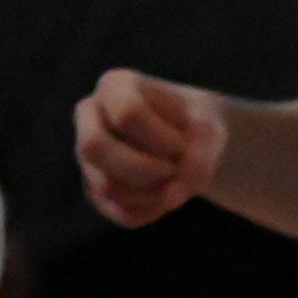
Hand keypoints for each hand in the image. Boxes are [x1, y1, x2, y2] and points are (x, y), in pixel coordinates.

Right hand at [74, 68, 228, 226]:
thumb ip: (199, 159)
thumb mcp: (210, 134)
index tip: (183, 143)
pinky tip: (167, 196)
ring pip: (106, 185)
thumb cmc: (196, 126)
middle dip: (140, 168)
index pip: (128, 113)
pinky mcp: (95, 188)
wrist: (192, 140)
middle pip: (92, 146)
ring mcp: (87, 154)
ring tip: (175, 182)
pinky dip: (152, 211)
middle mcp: (89, 116)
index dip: (162, 139)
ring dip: (153, 192)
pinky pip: (119, 211)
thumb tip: (171, 197)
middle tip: (171, 170)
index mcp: (114, 86)